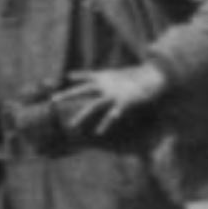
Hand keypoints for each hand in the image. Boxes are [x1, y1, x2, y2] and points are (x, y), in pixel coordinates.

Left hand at [45, 65, 167, 133]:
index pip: (88, 75)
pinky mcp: (123, 103)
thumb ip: (119, 80)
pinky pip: (112, 116)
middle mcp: (106, 84)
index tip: (68, 76)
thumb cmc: (142, 78)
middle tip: (52, 100)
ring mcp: (113, 94)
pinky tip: (99, 133)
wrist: (155, 77)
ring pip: (93, 105)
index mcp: (106, 76)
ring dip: (82, 116)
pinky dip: (105, 124)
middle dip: (67, 95)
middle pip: (82, 89)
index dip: (78, 75)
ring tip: (71, 126)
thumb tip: (120, 82)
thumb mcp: (127, 77)